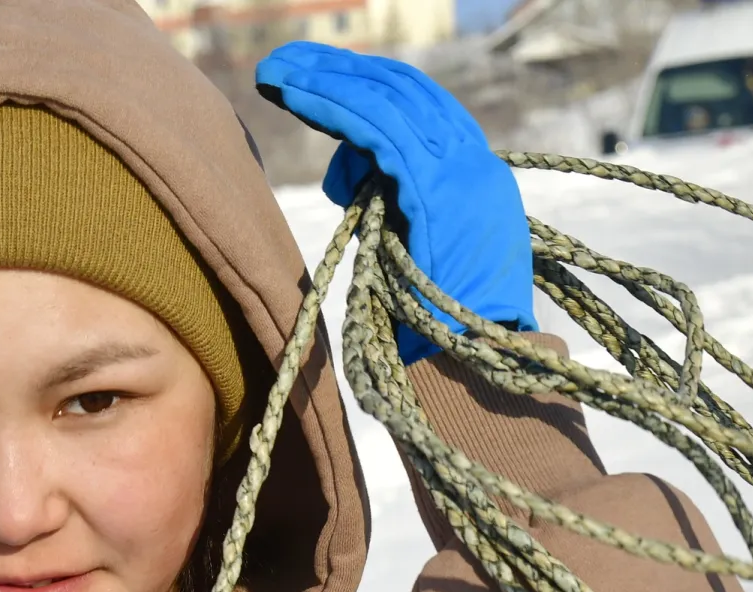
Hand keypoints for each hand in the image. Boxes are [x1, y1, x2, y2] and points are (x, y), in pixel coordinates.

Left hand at [255, 41, 537, 356]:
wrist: (475, 367)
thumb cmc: (435, 326)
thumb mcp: (409, 248)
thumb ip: (387, 203)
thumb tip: (349, 168)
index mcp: (473, 176)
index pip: (418, 107)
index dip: (364, 84)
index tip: (315, 77)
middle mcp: (474, 165)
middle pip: (401, 92)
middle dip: (337, 72)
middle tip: (283, 63)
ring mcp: (464, 174)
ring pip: (387, 103)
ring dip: (326, 82)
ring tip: (277, 72)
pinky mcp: (441, 192)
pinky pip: (381, 133)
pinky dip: (337, 108)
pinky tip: (299, 95)